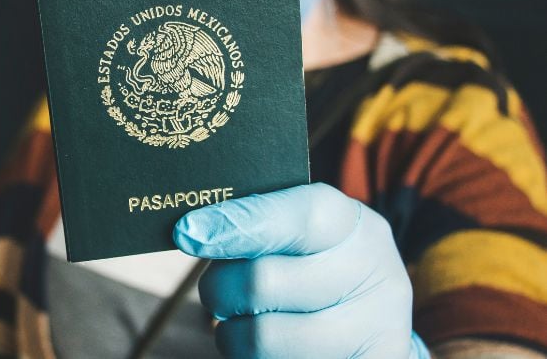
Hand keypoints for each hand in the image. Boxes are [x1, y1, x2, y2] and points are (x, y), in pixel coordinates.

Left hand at [173, 183, 430, 358]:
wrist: (369, 323)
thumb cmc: (316, 267)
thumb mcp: (303, 236)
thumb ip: (258, 224)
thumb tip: (192, 231)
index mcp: (354, 226)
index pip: (298, 217)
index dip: (237, 223)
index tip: (187, 233)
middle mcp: (374, 274)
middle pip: (264, 281)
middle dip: (220, 288)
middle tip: (217, 290)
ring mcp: (372, 330)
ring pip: (262, 338)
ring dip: (232, 334)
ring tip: (243, 324)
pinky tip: (268, 349)